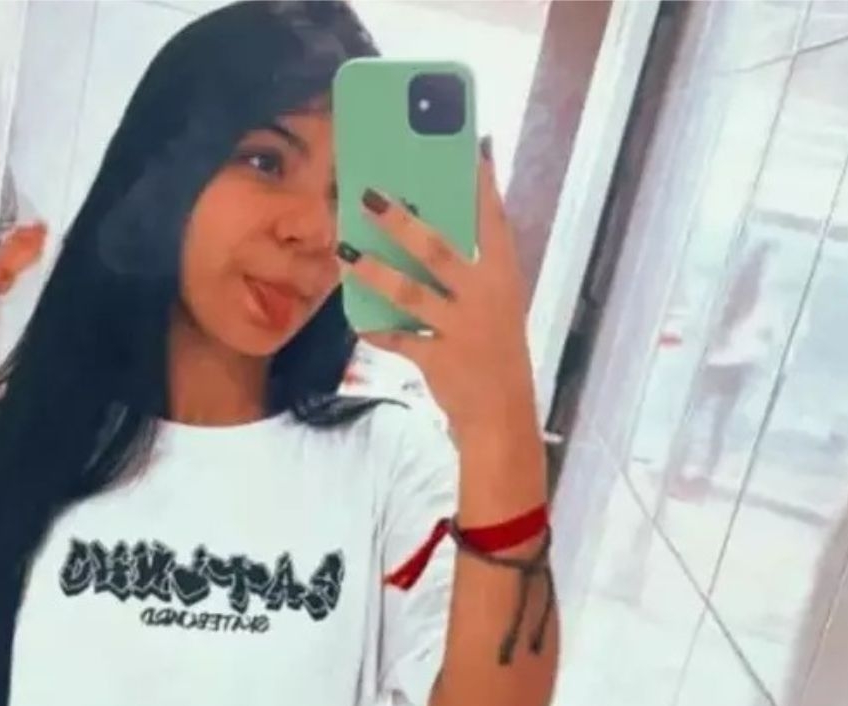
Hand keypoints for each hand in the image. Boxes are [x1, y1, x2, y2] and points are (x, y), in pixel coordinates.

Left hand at [337, 143, 537, 439]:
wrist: (502, 415)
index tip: (471, 146)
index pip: (493, 220)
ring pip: (410, 292)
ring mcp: (461, 329)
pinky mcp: (439, 359)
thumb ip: (471, 267)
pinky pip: (398, 339)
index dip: (482, 184)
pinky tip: (356, 318)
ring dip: (374, 270)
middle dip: (402, 221)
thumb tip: (426, 226)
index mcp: (502, 276)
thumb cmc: (495, 349)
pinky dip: (376, 329)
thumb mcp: (495, 303)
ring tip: (344, 250)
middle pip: (438, 250)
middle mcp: (484, 296)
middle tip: (368, 194)